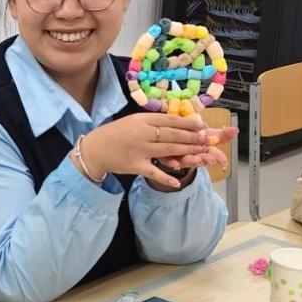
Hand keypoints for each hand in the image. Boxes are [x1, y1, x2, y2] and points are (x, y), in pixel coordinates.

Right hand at [74, 113, 223, 188]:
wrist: (94, 149)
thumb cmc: (116, 134)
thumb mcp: (133, 121)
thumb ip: (153, 122)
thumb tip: (176, 122)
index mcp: (142, 120)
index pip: (170, 120)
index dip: (188, 124)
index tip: (201, 126)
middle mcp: (143, 133)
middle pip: (173, 135)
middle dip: (192, 138)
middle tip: (207, 140)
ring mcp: (139, 150)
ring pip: (168, 150)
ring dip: (187, 152)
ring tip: (201, 154)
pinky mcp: (135, 166)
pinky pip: (154, 172)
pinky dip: (166, 177)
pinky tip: (177, 181)